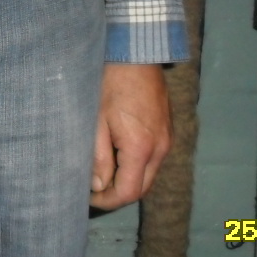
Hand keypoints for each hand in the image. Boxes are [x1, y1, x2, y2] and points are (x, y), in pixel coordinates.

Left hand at [90, 63, 171, 209]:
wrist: (135, 54)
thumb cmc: (110, 84)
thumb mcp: (96, 121)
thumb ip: (99, 157)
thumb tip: (99, 186)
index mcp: (141, 148)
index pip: (129, 192)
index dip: (107, 201)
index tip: (88, 197)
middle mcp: (160, 148)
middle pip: (142, 188)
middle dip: (117, 194)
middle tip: (93, 189)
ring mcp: (167, 139)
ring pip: (148, 174)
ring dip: (128, 180)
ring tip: (102, 173)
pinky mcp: (167, 130)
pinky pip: (153, 159)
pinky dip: (137, 166)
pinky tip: (118, 156)